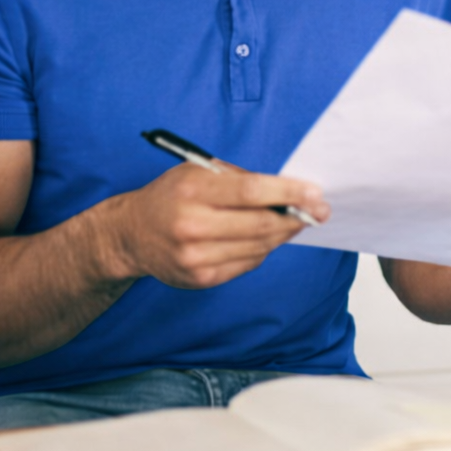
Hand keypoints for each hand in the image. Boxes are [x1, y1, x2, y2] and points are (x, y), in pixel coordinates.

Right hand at [101, 163, 328, 288]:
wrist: (131, 234)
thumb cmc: (171, 196)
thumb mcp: (198, 171)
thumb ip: (239, 178)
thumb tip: (289, 189)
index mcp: (193, 190)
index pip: (251, 191)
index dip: (288, 192)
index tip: (315, 193)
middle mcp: (192, 225)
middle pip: (260, 224)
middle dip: (296, 217)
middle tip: (320, 211)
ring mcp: (195, 257)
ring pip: (258, 247)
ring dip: (283, 234)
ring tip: (297, 221)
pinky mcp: (200, 278)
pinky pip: (247, 264)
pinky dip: (263, 250)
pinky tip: (267, 238)